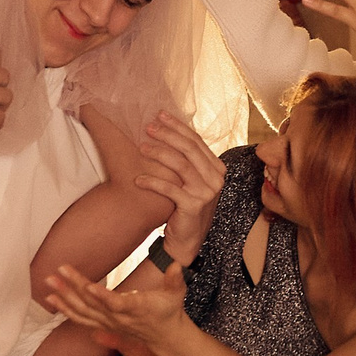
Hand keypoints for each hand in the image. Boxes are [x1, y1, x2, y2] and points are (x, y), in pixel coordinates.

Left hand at [44, 257, 188, 353]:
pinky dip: (65, 309)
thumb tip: (177, 266)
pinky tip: (51, 299)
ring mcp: (108, 322)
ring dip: (64, 297)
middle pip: (92, 303)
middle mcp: (117, 317)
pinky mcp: (102, 324)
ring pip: (82, 311)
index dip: (101, 296)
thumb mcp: (176, 294)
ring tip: (48, 283)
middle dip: (73, 287)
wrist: (164, 336)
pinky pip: (80, 318)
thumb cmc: (168, 310)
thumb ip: (175, 280)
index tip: (88, 286)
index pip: (116, 303)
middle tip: (58, 271)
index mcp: (135, 308)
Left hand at [135, 108, 225, 263]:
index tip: (160, 115)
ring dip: (159, 153)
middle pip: (189, 149)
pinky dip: (152, 182)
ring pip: (180, 165)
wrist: (187, 240)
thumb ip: (188, 161)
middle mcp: (216, 179)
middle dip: (167, 135)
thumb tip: (167, 131)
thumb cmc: (185, 206)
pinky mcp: (193, 205)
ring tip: (141, 147)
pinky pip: (170, 188)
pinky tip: (138, 179)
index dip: (178, 126)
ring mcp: (206, 193)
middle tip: (148, 127)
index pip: (196, 141)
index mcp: (217, 169)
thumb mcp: (191, 181)